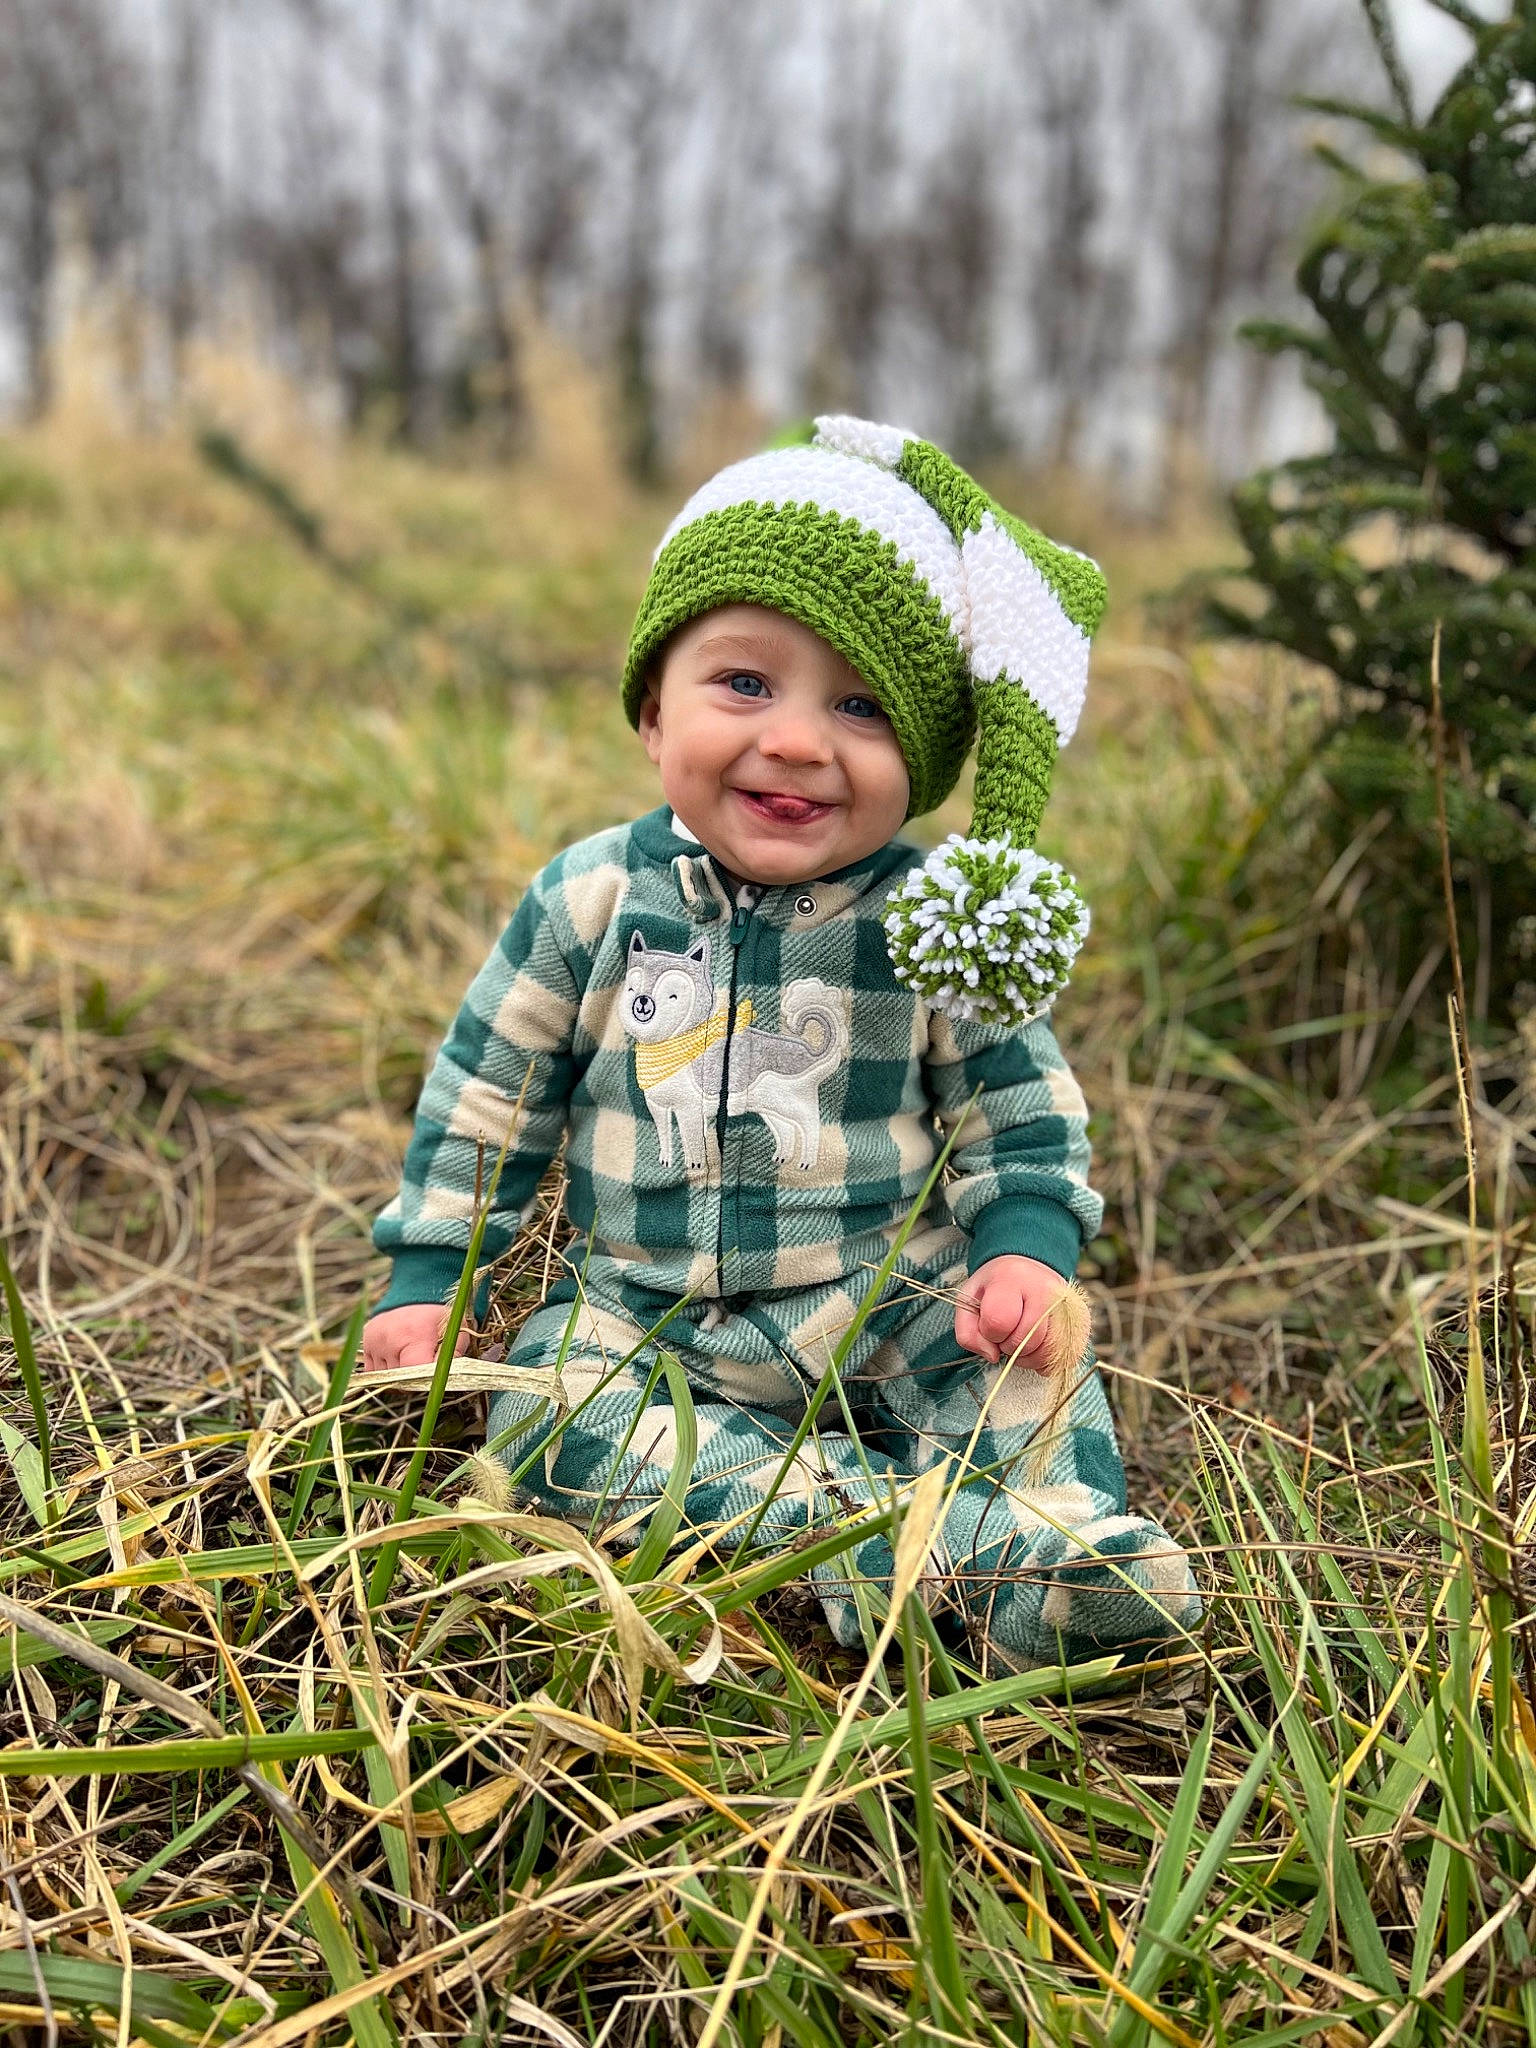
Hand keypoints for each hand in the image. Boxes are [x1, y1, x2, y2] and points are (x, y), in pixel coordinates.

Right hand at [362, 1303, 474, 1373]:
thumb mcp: (456, 1332)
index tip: (432, 1374)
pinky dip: (385, 1370)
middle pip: (399, 1379)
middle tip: (424, 1364)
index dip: (424, 1379)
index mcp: (414, 1335)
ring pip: (384, 1378)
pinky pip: (373, 1371)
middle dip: (413, 1380)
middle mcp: (389, 1339)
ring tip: (410, 1357)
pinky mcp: (365, 1342)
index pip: (413, 1371)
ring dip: (398, 1376)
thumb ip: (453, 1357)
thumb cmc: (438, 1317)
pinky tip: (397, 1357)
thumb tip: (444, 1379)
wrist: (415, 1294)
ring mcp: (374, 1341)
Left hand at [955, 1255, 1080, 1373]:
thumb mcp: (968, 1302)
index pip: (999, 1322)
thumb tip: (993, 1356)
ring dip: (1029, 1358)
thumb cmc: (995, 1288)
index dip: (990, 1333)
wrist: (1027, 1268)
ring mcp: (1067, 1305)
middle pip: (1026, 1340)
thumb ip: (968, 1334)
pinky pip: (1066, 1356)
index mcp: (1011, 1279)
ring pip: (1048, 1352)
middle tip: (1006, 1335)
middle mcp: (1044, 1289)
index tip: (991, 1326)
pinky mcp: (1082, 1320)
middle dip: (1010, 1347)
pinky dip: (1047, 1361)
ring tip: (1020, 1342)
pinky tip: (1037, 1347)